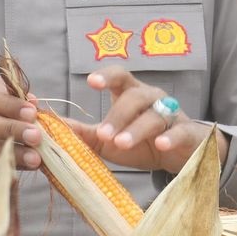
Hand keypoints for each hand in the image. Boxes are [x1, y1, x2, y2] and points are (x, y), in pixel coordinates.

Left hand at [68, 67, 228, 174]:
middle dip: (117, 115)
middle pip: (134, 97)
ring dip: (137, 128)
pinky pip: (180, 131)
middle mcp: (152, 98)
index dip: (107, 76)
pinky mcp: (188, 133)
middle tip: (103, 134)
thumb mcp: (108, 141)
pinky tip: (161, 144)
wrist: (178, 158)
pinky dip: (170, 137)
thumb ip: (83, 133)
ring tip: (121, 143)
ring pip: (154, 115)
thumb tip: (48, 128)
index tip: (91, 82)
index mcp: (131, 94)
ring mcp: (172, 114)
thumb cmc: (140, 144)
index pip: (120, 76)